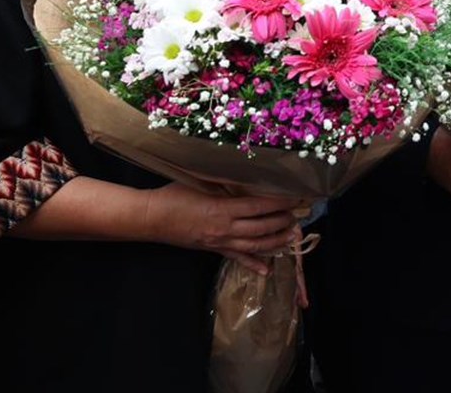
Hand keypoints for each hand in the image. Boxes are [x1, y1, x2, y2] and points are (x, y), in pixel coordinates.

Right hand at [153, 186, 300, 274]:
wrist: (152, 218)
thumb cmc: (174, 195)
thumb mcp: (200, 182)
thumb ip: (224, 184)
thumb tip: (245, 180)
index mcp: (223, 209)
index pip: (259, 206)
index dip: (279, 203)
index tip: (296, 198)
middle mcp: (225, 228)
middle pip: (261, 228)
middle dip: (282, 222)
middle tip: (298, 216)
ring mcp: (220, 242)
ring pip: (254, 245)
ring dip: (275, 242)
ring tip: (291, 237)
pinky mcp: (213, 250)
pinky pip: (237, 258)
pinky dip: (253, 264)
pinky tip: (267, 269)